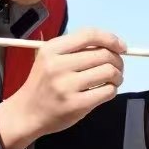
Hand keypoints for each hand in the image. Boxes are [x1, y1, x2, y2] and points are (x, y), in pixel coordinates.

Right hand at [0, 28, 125, 148]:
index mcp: (52, 49)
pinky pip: (107, 92)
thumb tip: (112, 46)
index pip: (89, 35)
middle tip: (116, 68)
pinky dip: (112, 90)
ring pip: (108, 72)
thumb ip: (75, 50)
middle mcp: (58, 65)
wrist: (27, 113)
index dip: (110, 39)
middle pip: (103, 54)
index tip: (121, 47)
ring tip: (113, 80)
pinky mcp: (76, 105)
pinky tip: (105, 91)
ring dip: (117, 76)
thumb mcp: (50, 59)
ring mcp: (67, 86)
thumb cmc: (43, 84)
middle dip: (117, 60)